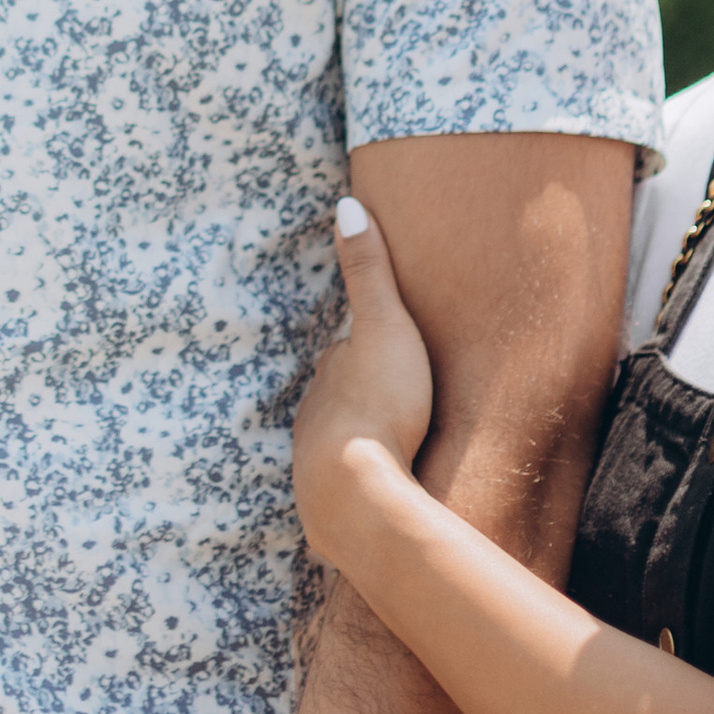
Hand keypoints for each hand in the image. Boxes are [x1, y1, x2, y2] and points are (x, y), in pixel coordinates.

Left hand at [293, 196, 436, 566]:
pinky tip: (383, 493)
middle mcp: (315, 416)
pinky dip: (365, 485)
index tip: (389, 348)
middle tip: (398, 398)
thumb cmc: (379, 405)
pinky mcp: (330, 509)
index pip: (346, 353)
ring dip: (363, 444)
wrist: (358, 497)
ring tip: (394, 447)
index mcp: (330, 373)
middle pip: (341, 399)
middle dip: (363, 397)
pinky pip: (350, 490)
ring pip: (341, 445)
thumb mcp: (383, 327)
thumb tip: (347, 203)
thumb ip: (368, 271)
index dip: (367, 347)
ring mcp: (317, 465)